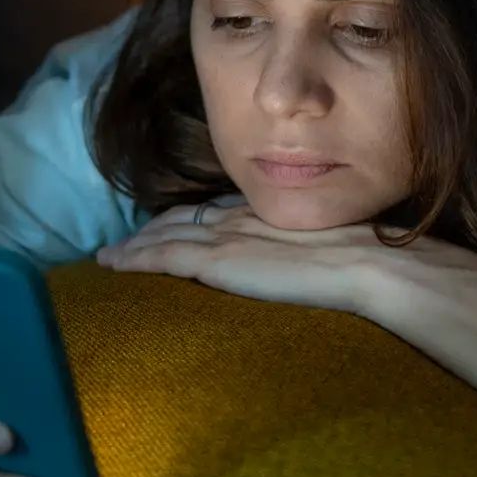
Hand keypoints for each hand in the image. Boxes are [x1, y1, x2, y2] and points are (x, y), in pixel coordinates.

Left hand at [95, 194, 476, 314]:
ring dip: (133, 244)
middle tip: (122, 242)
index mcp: (269, 212)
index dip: (186, 216)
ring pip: (164, 234)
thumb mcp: (331, 249)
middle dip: (149, 228)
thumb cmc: (365, 262)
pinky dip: (133, 258)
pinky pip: (162, 257)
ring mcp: (227, 237)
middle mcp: (241, 217)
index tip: (166, 225)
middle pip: (181, 216)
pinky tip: (112, 265)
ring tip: (108, 256)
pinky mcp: (218, 262)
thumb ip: (308, 252)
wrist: (368, 267)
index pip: (214, 209)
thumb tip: (312, 267)